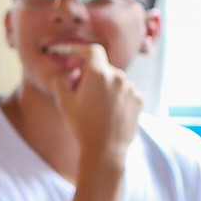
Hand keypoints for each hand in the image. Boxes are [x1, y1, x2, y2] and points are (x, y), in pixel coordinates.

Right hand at [51, 43, 142, 166]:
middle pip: (102, 67)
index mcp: (98, 74)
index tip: (74, 60)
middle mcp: (117, 77)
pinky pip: (125, 91)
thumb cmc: (82, 126)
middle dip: (90, 74)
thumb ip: (61, 81)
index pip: (92, 50)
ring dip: (104, 87)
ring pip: (114, 80)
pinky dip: (117, 96)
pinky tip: (109, 112)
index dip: (81, 51)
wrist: (105, 149)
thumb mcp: (63, 102)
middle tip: (79, 90)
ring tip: (96, 106)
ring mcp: (130, 88)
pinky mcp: (139, 99)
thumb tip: (67, 73)